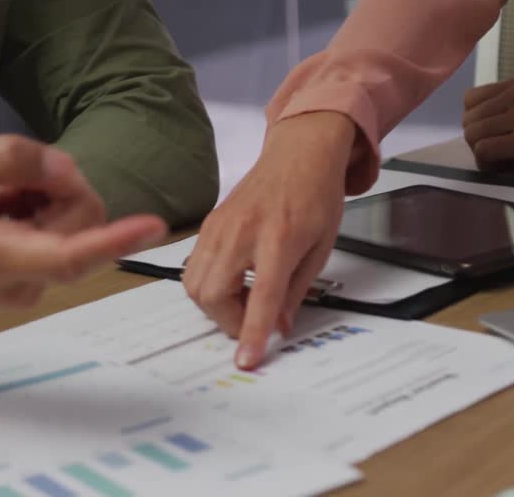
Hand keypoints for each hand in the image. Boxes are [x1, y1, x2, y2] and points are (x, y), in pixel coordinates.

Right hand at [0, 136, 167, 326]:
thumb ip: (11, 159)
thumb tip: (66, 169)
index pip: (68, 256)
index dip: (115, 239)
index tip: (154, 225)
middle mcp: (20, 283)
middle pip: (81, 221)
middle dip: (56, 185)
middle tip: (3, 178)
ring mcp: (28, 288)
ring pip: (75, 224)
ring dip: (45, 197)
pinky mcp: (33, 281)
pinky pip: (61, 234)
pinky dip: (39, 211)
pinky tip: (0, 208)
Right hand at [184, 112, 357, 369]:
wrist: (299, 155)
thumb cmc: (316, 195)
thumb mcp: (320, 248)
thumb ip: (296, 292)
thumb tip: (279, 327)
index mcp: (279, 238)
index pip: (261, 297)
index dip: (253, 332)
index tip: (247, 359)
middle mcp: (242, 232)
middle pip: (212, 294)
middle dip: (229, 321)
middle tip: (255, 318)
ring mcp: (219, 226)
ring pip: (195, 284)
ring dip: (216, 305)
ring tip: (245, 299)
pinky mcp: (209, 224)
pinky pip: (194, 266)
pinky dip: (209, 284)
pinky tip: (234, 280)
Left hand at [462, 76, 513, 175]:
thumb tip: (495, 128)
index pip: (472, 99)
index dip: (476, 122)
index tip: (494, 137)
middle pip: (469, 119)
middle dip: (477, 141)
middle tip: (499, 155)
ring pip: (473, 135)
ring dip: (482, 155)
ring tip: (505, 163)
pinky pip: (485, 151)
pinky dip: (489, 165)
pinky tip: (509, 169)